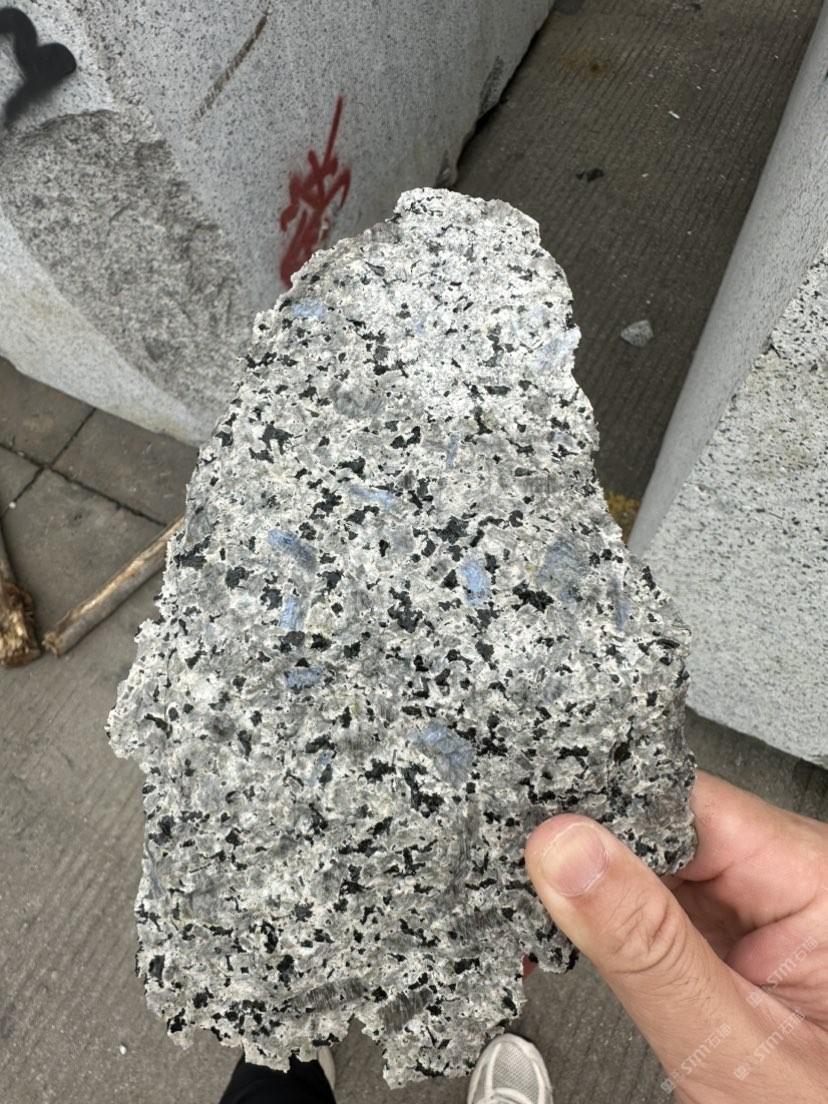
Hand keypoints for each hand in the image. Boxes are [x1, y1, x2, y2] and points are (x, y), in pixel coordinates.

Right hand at [524, 770, 827, 1101]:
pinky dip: (612, 918)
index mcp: (816, 879)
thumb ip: (647, 949)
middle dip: (594, 859)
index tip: (542, 845)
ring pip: (651, 856)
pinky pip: (658, 893)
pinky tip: (583, 937)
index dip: (606, 813)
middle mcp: (793, 873)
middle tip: (535, 897)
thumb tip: (567, 851)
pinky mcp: (732, 923)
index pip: (686, 803)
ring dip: (598, 890)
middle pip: (664, 824)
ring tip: (553, 926)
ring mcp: (761, 897)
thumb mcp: (725, 1047)